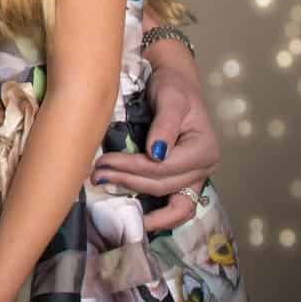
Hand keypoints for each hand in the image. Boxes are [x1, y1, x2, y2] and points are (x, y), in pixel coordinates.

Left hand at [92, 56, 219, 231]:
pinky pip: (174, 204)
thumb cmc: (173, 88)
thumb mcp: (170, 98)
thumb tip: (156, 154)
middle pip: (162, 185)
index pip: (163, 168)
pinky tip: (135, 215)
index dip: (132, 168)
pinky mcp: (184, 180)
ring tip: (108, 190)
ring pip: (169, 201)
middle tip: (96, 174)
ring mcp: (196, 177)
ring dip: (138, 200)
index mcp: (203, 150)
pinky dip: (157, 213)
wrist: (175, 85)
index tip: (104, 162)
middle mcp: (204, 168)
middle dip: (127, 181)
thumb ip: (165, 125)